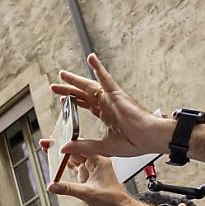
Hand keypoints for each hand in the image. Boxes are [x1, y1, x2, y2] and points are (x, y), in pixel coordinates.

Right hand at [41, 141, 132, 205]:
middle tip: (47, 144)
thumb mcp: (88, 193)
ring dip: (61, 156)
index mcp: (99, 161)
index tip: (55, 143)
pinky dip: (64, 166)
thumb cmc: (112, 199)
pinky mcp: (86, 176)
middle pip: (74, 151)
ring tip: (48, 150)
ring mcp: (90, 169)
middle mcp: (95, 163)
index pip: (81, 147)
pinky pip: (73, 168)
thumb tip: (53, 186)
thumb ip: (68, 188)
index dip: (67, 145)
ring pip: (72, 159)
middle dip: (60, 147)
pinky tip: (56, 164)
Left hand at [50, 54, 173, 158]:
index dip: (73, 102)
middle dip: (68, 90)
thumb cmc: (134, 143)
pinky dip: (98, 67)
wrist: (149, 138)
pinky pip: (105, 78)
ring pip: (89, 86)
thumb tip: (63, 147)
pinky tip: (91, 58)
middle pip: (83, 95)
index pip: (86, 106)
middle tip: (55, 87)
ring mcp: (111, 98)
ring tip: (62, 75)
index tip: (62, 100)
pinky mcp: (116, 94)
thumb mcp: (101, 147)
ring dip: (75, 79)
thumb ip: (82, 146)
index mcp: (107, 116)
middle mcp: (108, 105)